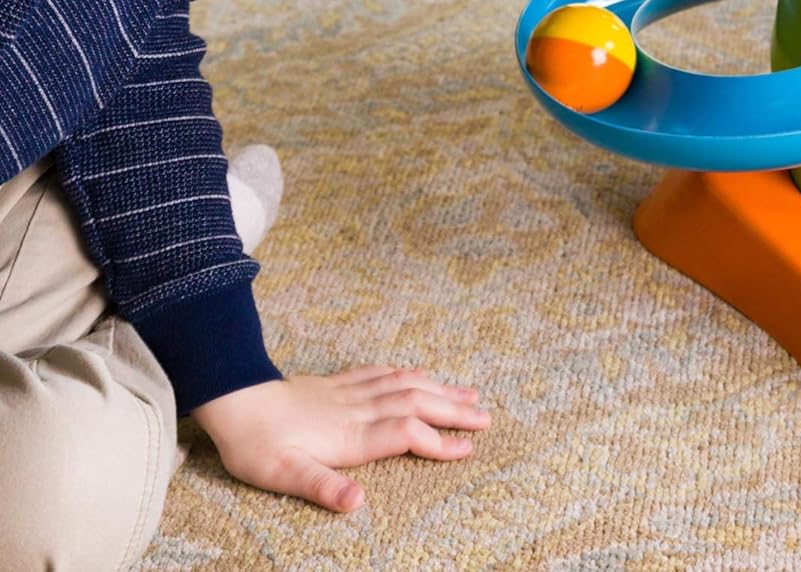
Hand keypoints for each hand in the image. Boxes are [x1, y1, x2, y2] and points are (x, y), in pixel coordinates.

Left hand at [189, 365, 491, 512]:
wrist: (236, 400)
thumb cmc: (258, 445)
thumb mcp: (284, 475)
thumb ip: (324, 488)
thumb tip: (358, 504)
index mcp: (351, 434)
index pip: (406, 434)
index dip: (439, 442)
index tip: (468, 449)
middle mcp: (359, 408)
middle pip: (417, 404)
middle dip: (454, 411)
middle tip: (486, 417)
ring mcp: (351, 392)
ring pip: (406, 386)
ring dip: (440, 390)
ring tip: (470, 393)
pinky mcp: (339, 382)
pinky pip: (383, 373)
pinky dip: (409, 373)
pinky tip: (420, 373)